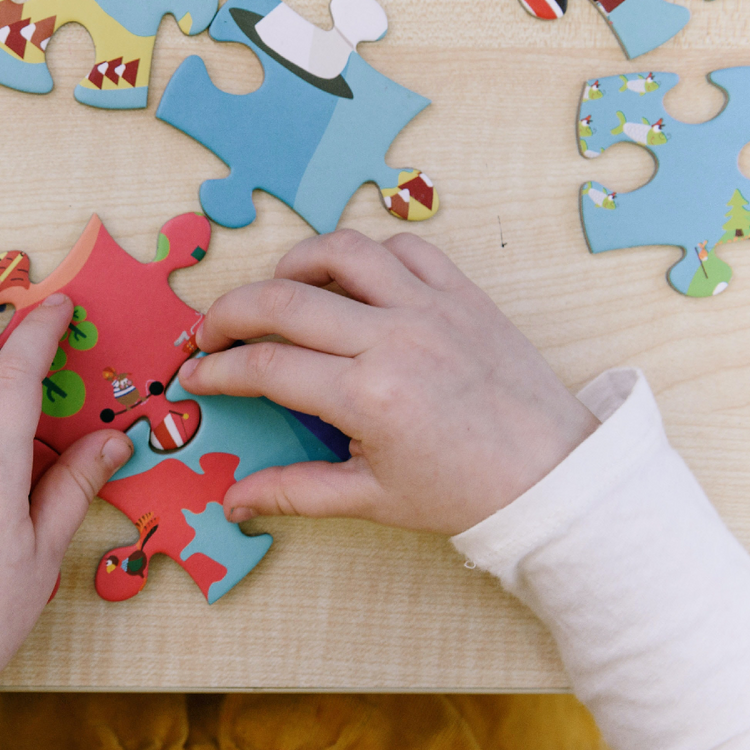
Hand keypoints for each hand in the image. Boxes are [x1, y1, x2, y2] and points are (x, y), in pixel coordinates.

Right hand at [178, 230, 598, 536]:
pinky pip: (403, 248)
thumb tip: (232, 501)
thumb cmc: (463, 492)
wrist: (554, 475)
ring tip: (275, 290)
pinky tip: (350, 281)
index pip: (265, 367)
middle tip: (209, 332)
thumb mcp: (372, 500)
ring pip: (340, 252)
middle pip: (283, 301)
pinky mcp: (461, 292)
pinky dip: (366, 255)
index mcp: (366, 395)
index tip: (195, 375)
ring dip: (293, 262)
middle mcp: (393, 338)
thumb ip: (294, 491)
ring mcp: (429, 306)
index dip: (217, 370)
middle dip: (228, 312)